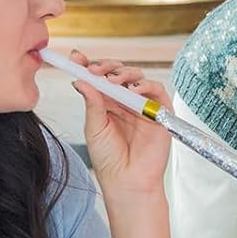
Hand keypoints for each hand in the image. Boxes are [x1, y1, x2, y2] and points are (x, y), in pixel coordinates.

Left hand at [71, 52, 171, 201]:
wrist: (127, 180)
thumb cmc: (109, 158)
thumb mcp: (94, 127)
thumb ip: (92, 103)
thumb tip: (81, 80)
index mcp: (106, 104)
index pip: (99, 78)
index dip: (88, 65)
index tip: (75, 57)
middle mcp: (125, 101)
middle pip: (118, 73)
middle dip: (105, 66)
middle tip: (93, 69)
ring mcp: (143, 105)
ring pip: (137, 77)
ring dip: (124, 73)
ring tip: (112, 80)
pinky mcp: (161, 112)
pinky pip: (156, 90)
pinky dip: (146, 85)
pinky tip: (133, 89)